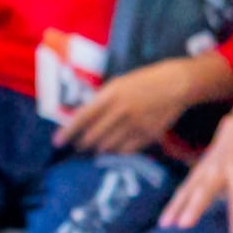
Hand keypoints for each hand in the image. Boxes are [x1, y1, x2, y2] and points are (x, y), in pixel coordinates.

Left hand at [59, 51, 232, 156]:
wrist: (175, 85)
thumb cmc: (142, 82)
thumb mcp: (118, 84)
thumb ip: (100, 100)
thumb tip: (82, 117)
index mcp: (110, 95)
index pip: (82, 117)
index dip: (68, 131)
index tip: (57, 142)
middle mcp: (120, 111)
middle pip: (93, 136)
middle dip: (82, 143)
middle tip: (78, 145)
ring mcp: (135, 125)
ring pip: (108, 146)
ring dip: (99, 148)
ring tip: (96, 146)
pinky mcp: (148, 135)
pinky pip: (126, 150)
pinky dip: (117, 151)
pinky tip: (115, 147)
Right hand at [163, 108, 232, 232]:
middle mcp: (221, 167)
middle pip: (206, 190)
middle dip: (195, 208)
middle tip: (185, 226)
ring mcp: (206, 167)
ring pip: (188, 189)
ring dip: (177, 207)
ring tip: (166, 226)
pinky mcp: (197, 170)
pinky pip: (184, 189)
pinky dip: (174, 204)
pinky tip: (165, 222)